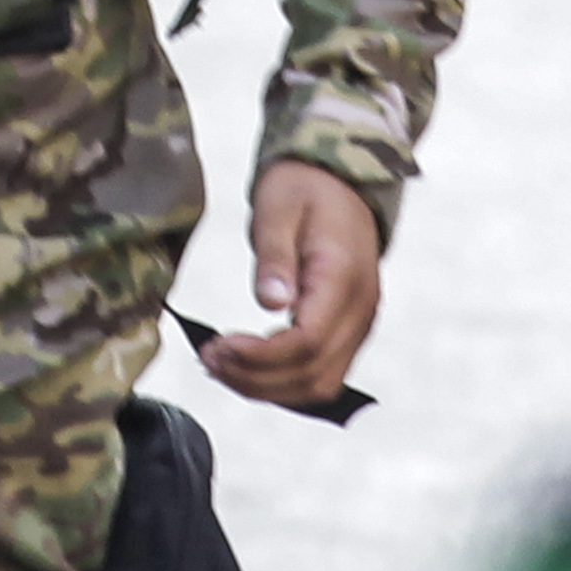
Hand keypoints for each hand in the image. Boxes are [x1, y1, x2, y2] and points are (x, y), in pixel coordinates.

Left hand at [194, 163, 382, 408]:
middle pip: (313, 373)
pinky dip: (283, 382)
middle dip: (256, 377)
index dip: (261, 356)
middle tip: (210, 359)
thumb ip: (274, 258)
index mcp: (344, 278)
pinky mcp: (349, 331)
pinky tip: (247, 368)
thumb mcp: (278, 207)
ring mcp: (359, 325)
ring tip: (221, 367)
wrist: (338, 183)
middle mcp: (360, 310)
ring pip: (319, 384)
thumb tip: (271, 304)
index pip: (308, 342)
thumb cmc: (303, 189)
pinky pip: (321, 374)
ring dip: (267, 387)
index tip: (220, 346)